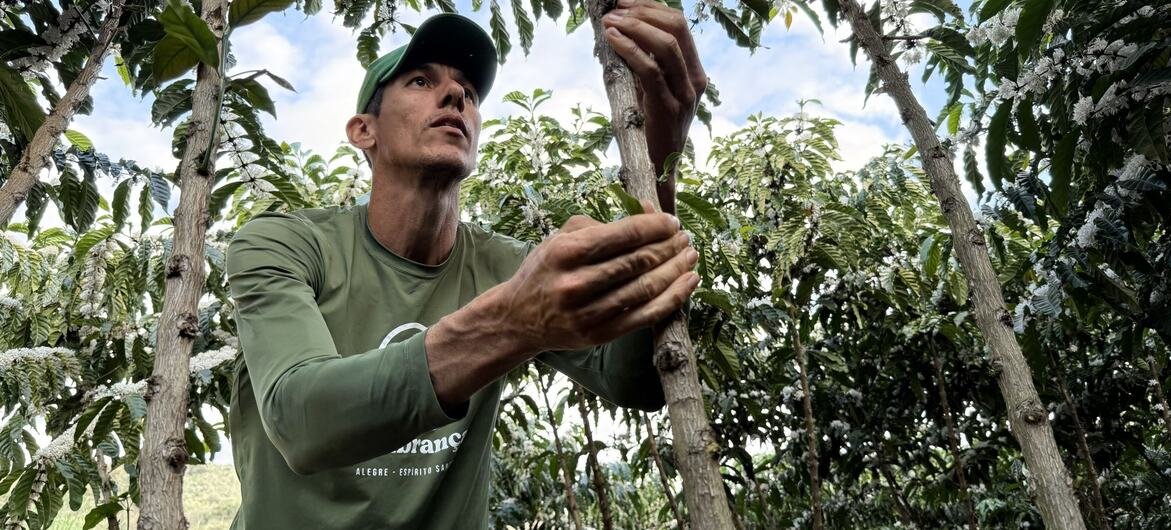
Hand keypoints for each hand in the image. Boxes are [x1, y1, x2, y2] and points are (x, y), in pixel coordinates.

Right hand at [492, 200, 699, 352]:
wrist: (518, 319)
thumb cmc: (545, 270)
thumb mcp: (559, 238)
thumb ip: (599, 224)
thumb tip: (645, 213)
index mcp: (566, 252)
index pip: (623, 235)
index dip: (655, 226)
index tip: (672, 222)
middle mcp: (577, 283)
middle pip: (639, 261)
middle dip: (669, 247)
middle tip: (684, 238)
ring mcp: (589, 312)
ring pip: (647, 288)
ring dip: (676, 270)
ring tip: (691, 256)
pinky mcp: (601, 335)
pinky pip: (646, 316)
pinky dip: (673, 298)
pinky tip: (688, 282)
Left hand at [601, 0, 707, 173]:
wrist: (659, 168)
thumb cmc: (651, 127)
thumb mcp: (651, 89)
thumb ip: (644, 63)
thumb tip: (618, 31)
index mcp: (695, 71)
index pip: (679, 24)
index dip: (651, 7)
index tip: (624, 2)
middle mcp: (695, 79)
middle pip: (676, 27)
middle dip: (641, 12)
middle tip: (613, 11)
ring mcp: (685, 94)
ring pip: (665, 44)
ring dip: (633, 27)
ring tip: (609, 22)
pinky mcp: (668, 108)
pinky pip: (650, 70)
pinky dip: (629, 49)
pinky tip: (612, 40)